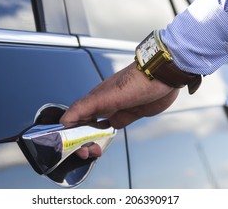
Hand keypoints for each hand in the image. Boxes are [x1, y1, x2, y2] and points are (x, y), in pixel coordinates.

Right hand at [60, 62, 178, 144]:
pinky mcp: (127, 113)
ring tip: (94, 150)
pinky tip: (104, 138)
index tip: (72, 147)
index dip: (69, 133)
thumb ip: (86, 106)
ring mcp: (115, 109)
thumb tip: (65, 120)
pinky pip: (111, 126)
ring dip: (91, 139)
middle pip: (83, 124)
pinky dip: (105, 134)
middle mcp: (102, 104)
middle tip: (88, 152)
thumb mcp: (109, 95)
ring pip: (96, 126)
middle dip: (81, 140)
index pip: (73, 118)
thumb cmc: (137, 81)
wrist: (162, 76)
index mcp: (94, 99)